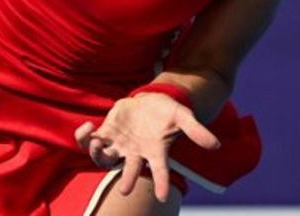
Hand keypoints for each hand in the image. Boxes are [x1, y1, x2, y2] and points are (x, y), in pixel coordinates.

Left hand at [74, 93, 219, 202]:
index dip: (161, 183)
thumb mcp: (183, 117)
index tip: (161, 196)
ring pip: (104, 158)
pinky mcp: (106, 132)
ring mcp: (119, 144)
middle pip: (129, 171)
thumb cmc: (167, 113)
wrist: (150, 102)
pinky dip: (84, 137)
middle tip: (126, 190)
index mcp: (154, 152)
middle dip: (127, 180)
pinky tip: (86, 126)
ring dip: (97, 154)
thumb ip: (196, 131)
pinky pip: (90, 140)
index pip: (160, 171)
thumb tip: (216, 145)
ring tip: (97, 142)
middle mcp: (135, 153)